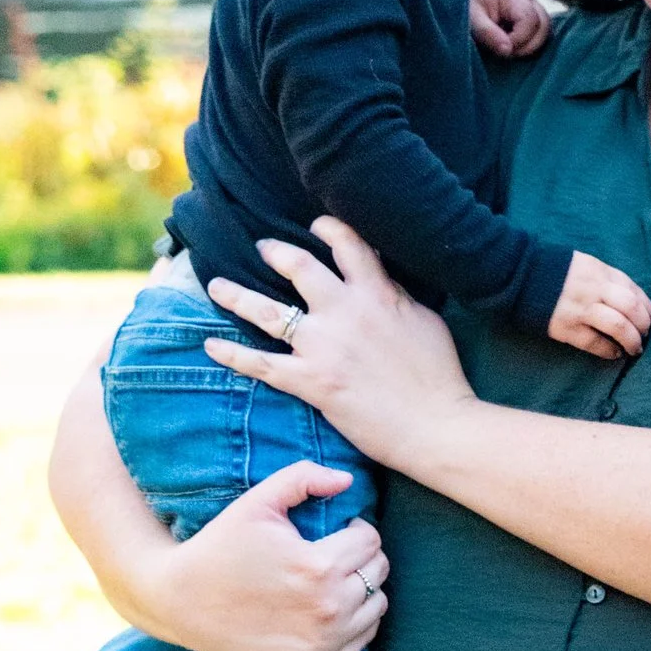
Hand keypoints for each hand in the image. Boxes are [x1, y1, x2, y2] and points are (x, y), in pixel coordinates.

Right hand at [152, 462, 387, 650]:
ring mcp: (321, 642)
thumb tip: (347, 481)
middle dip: (362, 557)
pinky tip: (328, 608)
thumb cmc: (219, 546)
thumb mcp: (257, 502)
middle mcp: (327, 608)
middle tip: (336, 553)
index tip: (337, 530)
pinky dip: (354, 623)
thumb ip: (304, 478)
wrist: (179, 602)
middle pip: (378, 572)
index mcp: (318, 566)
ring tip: (333, 579)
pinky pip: (360, 641)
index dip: (355, 529)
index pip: (370, 540)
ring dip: (362, 589)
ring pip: (376, 607)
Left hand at [203, 218, 473, 469]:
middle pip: (298, 267)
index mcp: (378, 294)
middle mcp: (345, 312)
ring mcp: (323, 347)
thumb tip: (381, 281)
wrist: (435, 425)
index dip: (327, 229)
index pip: (347, 245)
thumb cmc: (440, 376)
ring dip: (236, 296)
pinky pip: (261, 364)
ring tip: (217, 286)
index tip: (315, 225)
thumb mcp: (427, 322)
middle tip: (262, 248)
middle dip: (275, 252)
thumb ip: (397, 297)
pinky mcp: (311, 382)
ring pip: (267, 312)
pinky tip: (211, 346)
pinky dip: (232, 355)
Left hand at [468, 0, 551, 59]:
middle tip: (506, 53)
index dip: (519, 40)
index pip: (530, 21)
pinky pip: (542, 37)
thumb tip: (507, 50)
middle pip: (544, 27)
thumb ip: (488, 33)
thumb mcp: (471, 19)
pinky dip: (531, 46)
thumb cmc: (467, 7)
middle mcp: (530, 0)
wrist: (467, 1)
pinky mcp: (535, 21)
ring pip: (546, 34)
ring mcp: (535, 10)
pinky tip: (514, 49)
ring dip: (530, 48)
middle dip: (527, 46)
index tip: (501, 49)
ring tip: (509, 51)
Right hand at [547, 248, 650, 361]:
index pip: (633, 290)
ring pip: (619, 326)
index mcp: (600, 271)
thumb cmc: (553, 270)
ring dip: (632, 340)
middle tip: (644, 334)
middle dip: (643, 324)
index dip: (647, 307)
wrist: (519, 274)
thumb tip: (630, 301)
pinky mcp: (567, 327)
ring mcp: (581, 309)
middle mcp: (594, 289)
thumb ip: (605, 279)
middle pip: (631, 308)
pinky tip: (614, 353)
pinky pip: (596, 342)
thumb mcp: (584, 264)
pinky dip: (610, 350)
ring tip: (634, 348)